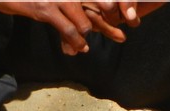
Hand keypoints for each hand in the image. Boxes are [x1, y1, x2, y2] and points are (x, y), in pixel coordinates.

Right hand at [0, 2, 140, 54]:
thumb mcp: (51, 3)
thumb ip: (67, 13)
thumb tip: (78, 33)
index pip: (96, 1)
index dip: (109, 10)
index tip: (123, 22)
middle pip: (96, 9)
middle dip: (110, 24)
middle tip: (121, 36)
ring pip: (84, 21)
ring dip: (89, 37)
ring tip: (88, 45)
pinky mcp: (46, 9)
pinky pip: (67, 28)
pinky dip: (76, 41)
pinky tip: (81, 48)